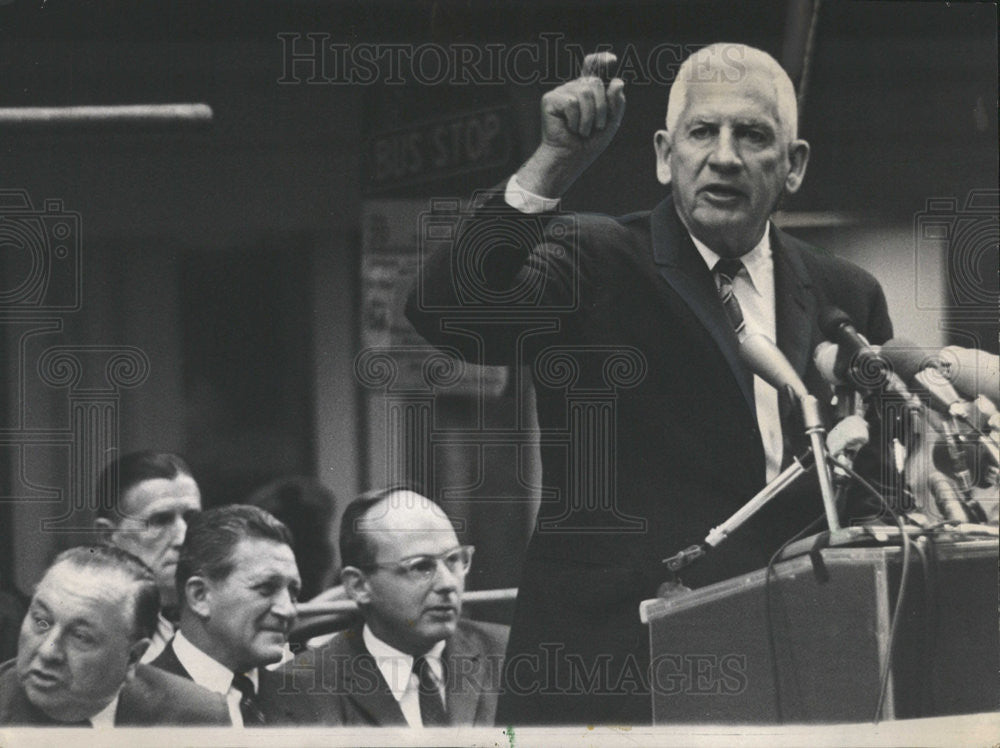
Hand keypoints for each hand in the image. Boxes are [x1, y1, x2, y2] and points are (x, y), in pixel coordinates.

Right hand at [517, 52, 625, 197]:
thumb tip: (617, 81)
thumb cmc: (589, 142)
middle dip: (601, 108)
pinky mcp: (550, 99)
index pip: (593, 66)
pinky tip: (570, 128)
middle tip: (595, 127)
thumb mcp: (611, 121)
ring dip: (589, 118)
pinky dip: (575, 120)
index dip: (601, 60)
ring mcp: (561, 91)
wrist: (570, 158)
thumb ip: (616, 102)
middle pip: (595, 83)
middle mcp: (574, 87)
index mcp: (588, 89)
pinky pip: (571, 102)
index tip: (612, 60)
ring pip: (585, 93)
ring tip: (582, 131)